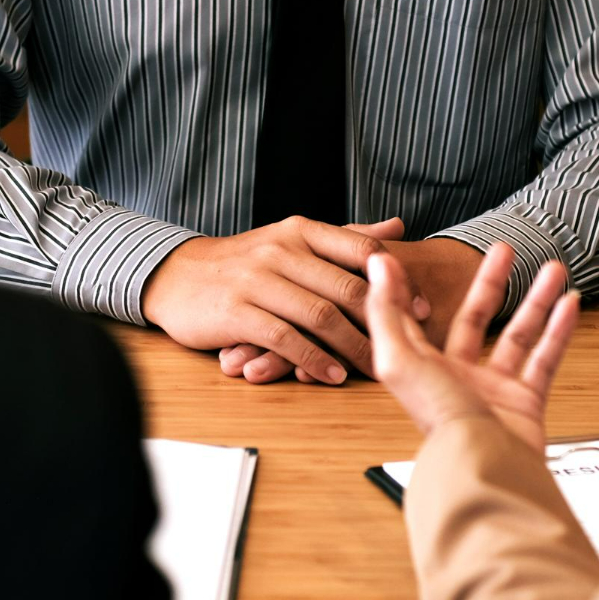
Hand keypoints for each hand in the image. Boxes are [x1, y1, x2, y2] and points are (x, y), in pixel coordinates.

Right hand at [143, 215, 406, 384]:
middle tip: (412, 341)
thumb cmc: (243, 262)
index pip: (359, 247)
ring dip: (352, 345)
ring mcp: (257, 280)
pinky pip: (283, 338)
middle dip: (383, 317)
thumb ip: (344, 237)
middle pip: (345, 285)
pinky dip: (312, 359)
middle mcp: (281, 250)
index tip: (421, 304)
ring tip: (377, 368)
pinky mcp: (236, 312)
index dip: (395, 277)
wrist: (177, 276)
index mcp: (300, 230)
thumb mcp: (292, 239)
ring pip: (318, 315)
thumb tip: (397, 224)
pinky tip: (332, 375)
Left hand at [366, 242, 579, 453]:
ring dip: (536, 300)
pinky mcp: (525, 404)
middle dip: (491, 283)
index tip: (418, 257)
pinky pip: (544, 360)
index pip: (414, 319)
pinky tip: (569, 304)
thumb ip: (386, 310)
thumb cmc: (440, 421)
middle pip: (475, 319)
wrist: (486, 466)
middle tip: (505, 250)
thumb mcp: (399, 360)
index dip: (413, 288)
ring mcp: (493, 391)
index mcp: (421, 367)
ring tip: (553, 269)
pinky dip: (559, 332)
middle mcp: (456, 378)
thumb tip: (378, 265)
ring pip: (518, 336)